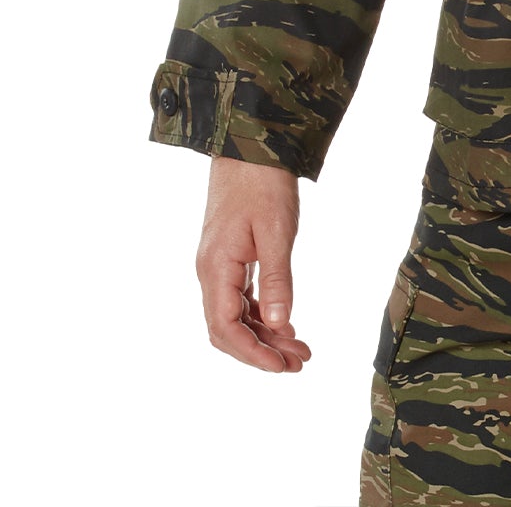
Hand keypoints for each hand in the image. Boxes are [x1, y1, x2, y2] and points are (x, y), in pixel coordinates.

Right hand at [195, 154, 314, 371]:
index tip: (282, 367)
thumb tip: (279, 325)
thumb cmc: (263, 183)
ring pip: (235, 314)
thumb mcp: (277, 232)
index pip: (226, 329)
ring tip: (299, 348)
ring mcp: (217, 264)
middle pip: (227, 329)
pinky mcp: (228, 255)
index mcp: (216, 268)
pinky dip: (261, 313)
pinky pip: (240, 296)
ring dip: (264, 334)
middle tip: (299, 362)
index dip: (253, 354)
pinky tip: (284, 321)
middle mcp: (210, 271)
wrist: (248, 143)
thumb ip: (277, 281)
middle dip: (261, 350)